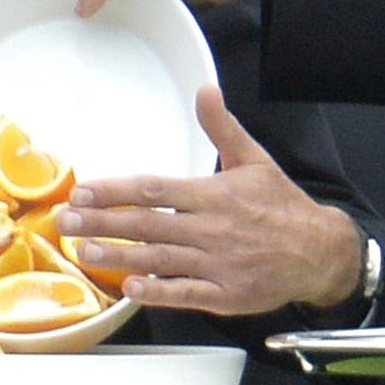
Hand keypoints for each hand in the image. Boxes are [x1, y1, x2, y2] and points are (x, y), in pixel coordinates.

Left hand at [58, 85, 364, 314]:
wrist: (319, 251)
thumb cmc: (281, 205)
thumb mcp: (254, 159)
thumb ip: (222, 127)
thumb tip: (206, 90)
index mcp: (214, 194)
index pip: (154, 189)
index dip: (115, 191)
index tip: (82, 193)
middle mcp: (212, 228)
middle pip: (147, 224)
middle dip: (102, 223)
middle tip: (64, 222)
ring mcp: (217, 263)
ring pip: (159, 259)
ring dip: (118, 256)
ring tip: (82, 253)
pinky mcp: (225, 294)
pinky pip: (185, 292)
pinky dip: (158, 290)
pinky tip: (130, 287)